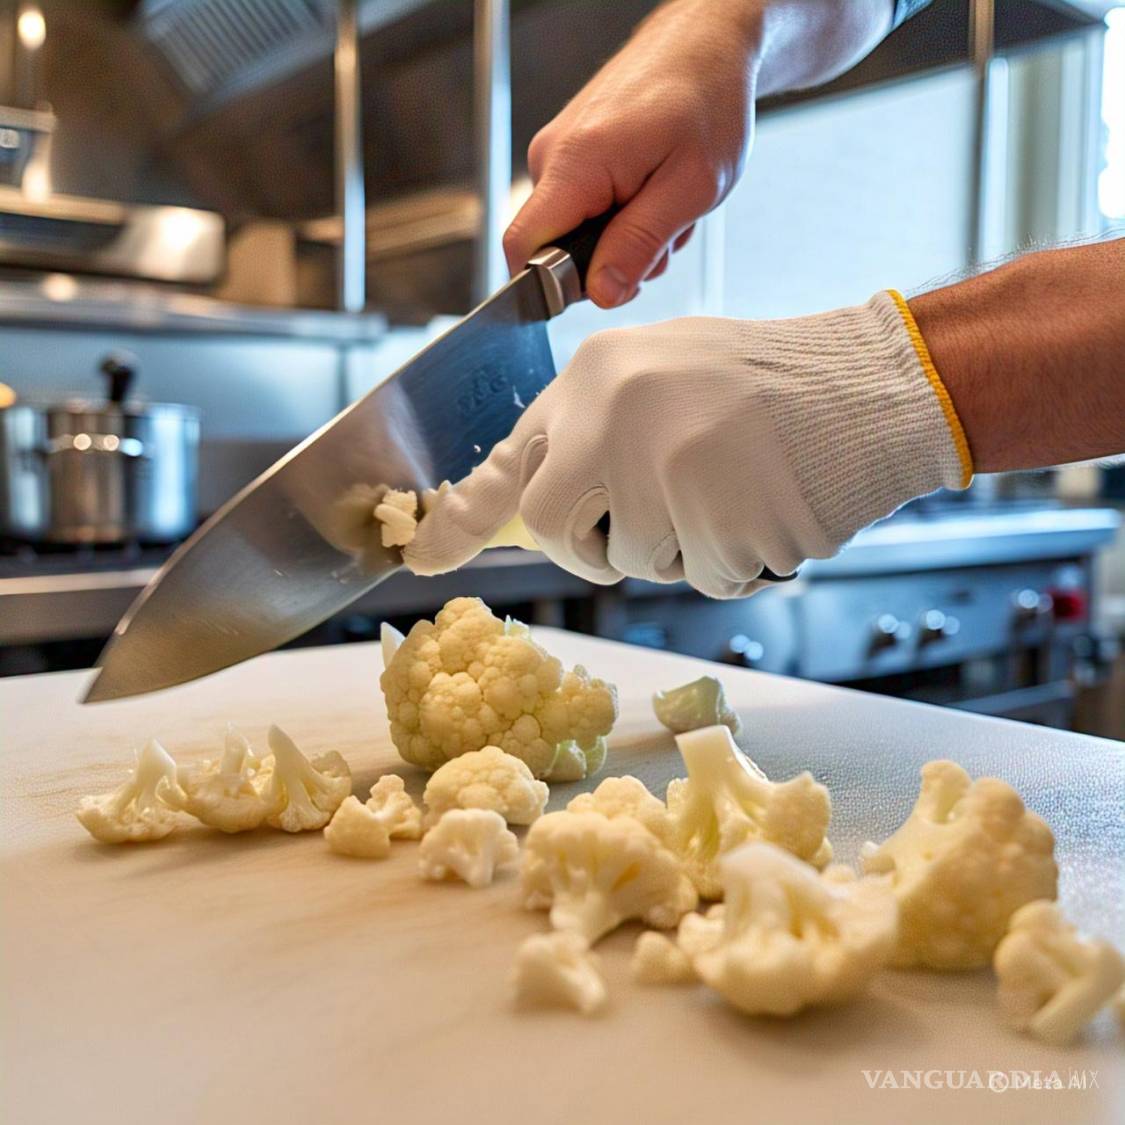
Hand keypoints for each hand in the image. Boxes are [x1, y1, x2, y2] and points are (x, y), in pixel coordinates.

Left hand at [405, 294, 971, 597]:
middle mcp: (615, 421)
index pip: (506, 465)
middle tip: (649, 519)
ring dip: (679, 544)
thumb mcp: (657, 376)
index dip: (459, 519)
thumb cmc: (768, 383)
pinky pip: (704, 577)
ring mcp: (665, 474)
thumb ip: (587, 433)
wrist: (872, 382)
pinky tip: (767, 503)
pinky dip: (733, 558)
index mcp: (594, 378)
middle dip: (590, 544)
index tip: (420, 555)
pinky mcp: (718, 525)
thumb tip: (520, 503)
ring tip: (733, 483)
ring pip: (634, 560)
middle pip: (555, 530)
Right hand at [503, 0, 761, 307]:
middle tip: (662, 234)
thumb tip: (601, 292)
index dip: (553, 285)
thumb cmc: (707, 100)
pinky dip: (623, 215)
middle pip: (554, 249)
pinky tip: (652, 191)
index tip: (604, 284)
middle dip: (610, 261)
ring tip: (664, 203)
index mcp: (575, 164)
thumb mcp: (689, 189)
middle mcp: (553, 156)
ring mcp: (559, 153)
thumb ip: (639, 245)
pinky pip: (585, 209)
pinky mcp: (572, 153)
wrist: (708, 43)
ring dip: (625, 238)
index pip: (521, 248)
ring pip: (576, 233)